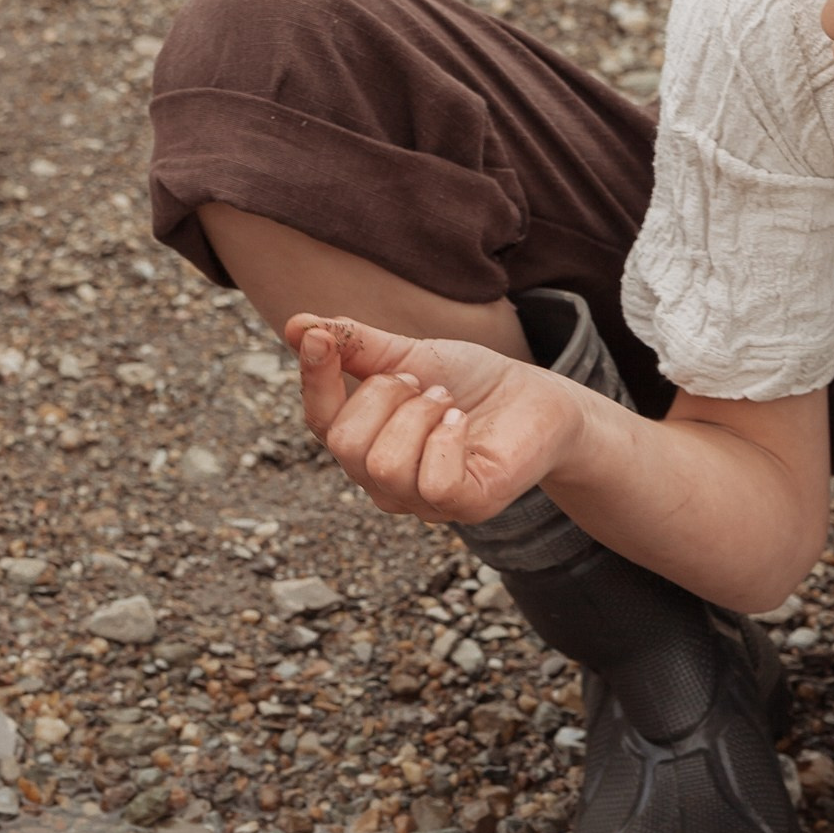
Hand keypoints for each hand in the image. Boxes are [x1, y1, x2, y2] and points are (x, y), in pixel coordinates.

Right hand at [285, 313, 587, 523]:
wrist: (538, 395)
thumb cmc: (470, 381)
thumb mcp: (407, 355)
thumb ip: (355, 345)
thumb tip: (295, 325)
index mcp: (365, 445)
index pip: (319, 421)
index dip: (314, 379)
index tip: (319, 338)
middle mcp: (383, 483)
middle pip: (345, 443)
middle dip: (384, 395)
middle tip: (423, 384)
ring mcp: (423, 502)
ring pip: (383, 464)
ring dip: (419, 414)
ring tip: (446, 402)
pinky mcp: (465, 507)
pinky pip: (432, 482)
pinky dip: (447, 439)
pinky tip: (462, 424)